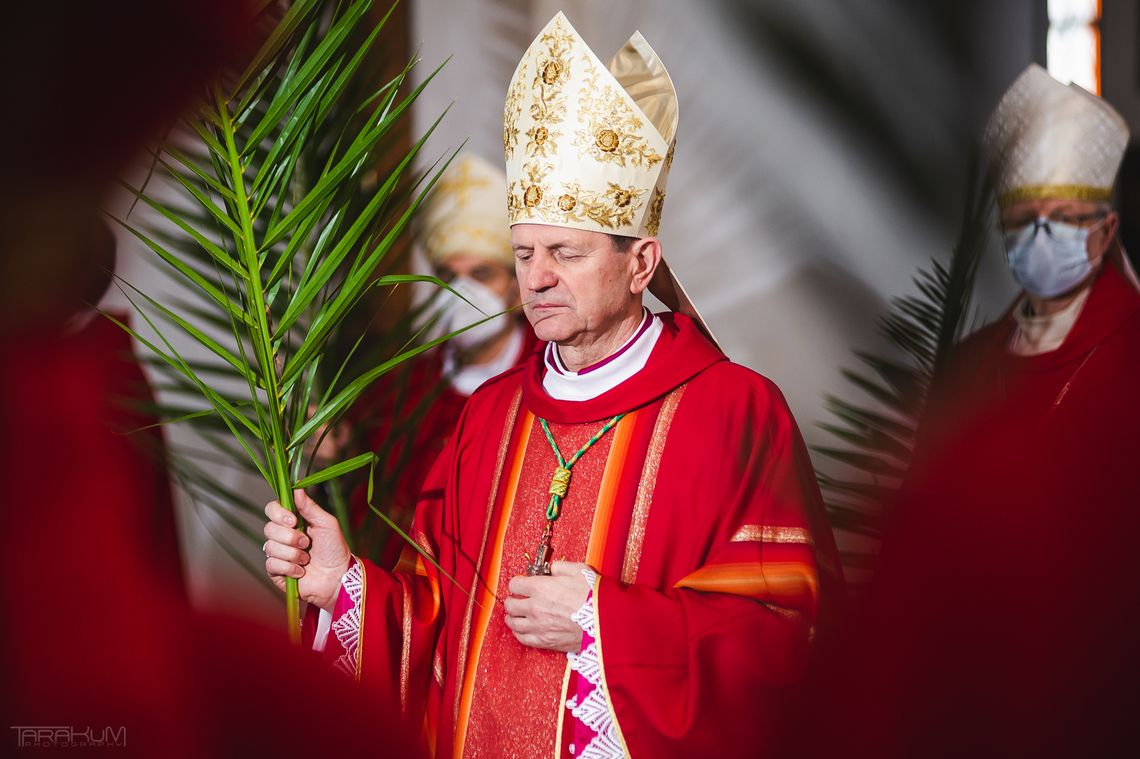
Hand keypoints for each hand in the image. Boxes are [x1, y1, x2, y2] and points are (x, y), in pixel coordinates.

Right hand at [263, 489, 350, 612]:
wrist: (338, 577)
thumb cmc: (335, 549)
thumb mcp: (326, 524)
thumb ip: (310, 507)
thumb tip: (297, 488)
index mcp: (293, 522)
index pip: (272, 509)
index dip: (278, 513)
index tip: (293, 520)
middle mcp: (282, 536)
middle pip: (268, 528)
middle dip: (290, 537)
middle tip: (306, 543)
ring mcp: (278, 554)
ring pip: (270, 547)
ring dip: (293, 554)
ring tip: (307, 559)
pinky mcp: (276, 572)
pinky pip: (272, 564)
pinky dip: (290, 567)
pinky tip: (301, 571)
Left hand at [503, 561, 590, 652]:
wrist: (607, 622)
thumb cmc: (595, 596)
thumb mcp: (579, 570)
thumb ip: (560, 567)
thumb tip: (552, 569)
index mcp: (541, 588)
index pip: (515, 584)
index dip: (518, 582)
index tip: (521, 584)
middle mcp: (535, 608)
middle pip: (510, 605)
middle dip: (512, 600)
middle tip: (515, 599)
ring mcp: (539, 627)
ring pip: (513, 624)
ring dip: (512, 618)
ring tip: (515, 615)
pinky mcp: (545, 642)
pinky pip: (523, 639)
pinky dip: (519, 634)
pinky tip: (522, 630)